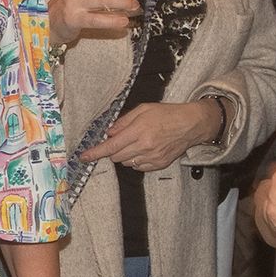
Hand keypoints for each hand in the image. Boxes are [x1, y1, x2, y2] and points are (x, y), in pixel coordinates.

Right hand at [47, 0, 136, 47]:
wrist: (48, 22)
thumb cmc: (68, 3)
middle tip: (132, 2)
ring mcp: (73, 1)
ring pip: (106, 0)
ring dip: (124, 5)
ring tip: (131, 10)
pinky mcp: (73, 18)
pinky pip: (98, 19)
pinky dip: (113, 20)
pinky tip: (123, 21)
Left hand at [83, 99, 218, 170]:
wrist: (191, 124)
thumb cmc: (168, 114)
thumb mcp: (143, 109)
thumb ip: (124, 122)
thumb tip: (110, 133)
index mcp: (139, 131)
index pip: (110, 146)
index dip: (95, 153)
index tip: (84, 157)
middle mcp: (144, 147)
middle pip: (116, 156)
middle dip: (113, 150)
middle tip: (122, 139)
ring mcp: (152, 158)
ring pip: (126, 163)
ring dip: (125, 155)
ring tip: (137, 142)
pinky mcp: (159, 164)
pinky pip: (138, 167)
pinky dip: (136, 160)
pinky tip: (145, 149)